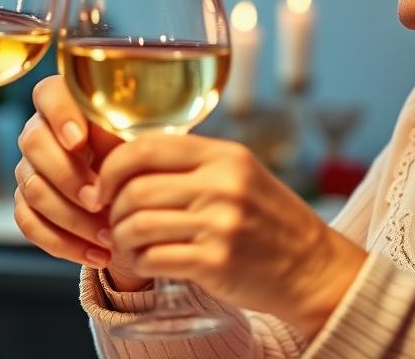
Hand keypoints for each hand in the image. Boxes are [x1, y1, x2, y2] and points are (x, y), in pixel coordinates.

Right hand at [12, 75, 137, 281]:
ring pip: (33, 189)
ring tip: (109, 235)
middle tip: (99, 199)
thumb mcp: (141, 139)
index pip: (47, 94)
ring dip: (73, 218)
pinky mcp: (26, 203)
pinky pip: (30, 224)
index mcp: (64, 103)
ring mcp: (28, 169)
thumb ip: (130, 132)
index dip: (59, 116)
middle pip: (34, 145)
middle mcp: (39, 131)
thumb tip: (132, 141)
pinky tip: (97, 254)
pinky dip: (65, 244)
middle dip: (68, 177)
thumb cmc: (138, 157)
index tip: (80, 141)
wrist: (134, 193)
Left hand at [97, 134, 366, 337]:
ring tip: (124, 244)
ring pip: (138, 225)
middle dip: (112, 208)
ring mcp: (220, 224)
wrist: (312, 268)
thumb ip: (191, 164)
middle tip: (111, 221)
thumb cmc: (268, 220)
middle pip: (136, 189)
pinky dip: (137, 263)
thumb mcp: (239, 174)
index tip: (102, 186)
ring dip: (120, 238)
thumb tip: (127, 159)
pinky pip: (153, 259)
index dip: (112, 167)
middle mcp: (222, 185)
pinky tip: (141, 262)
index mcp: (224, 155)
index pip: (145, 147)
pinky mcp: (216, 262)